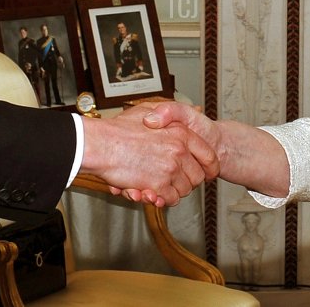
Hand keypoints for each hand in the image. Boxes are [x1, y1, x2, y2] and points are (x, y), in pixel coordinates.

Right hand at [79, 104, 217, 206]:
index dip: (209, 167)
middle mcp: (179, 150)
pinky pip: (169, 199)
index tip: (207, 172)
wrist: (100, 144)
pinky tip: (153, 191)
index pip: (209, 155)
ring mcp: (170, 168)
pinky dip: (162, 199)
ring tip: (161, 185)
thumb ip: (168, 113)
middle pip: (198, 176)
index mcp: (180, 132)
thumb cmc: (118, 128)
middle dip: (188, 181)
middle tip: (176, 180)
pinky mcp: (158, 185)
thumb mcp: (148, 110)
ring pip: (184, 190)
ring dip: (174, 190)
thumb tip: (185, 114)